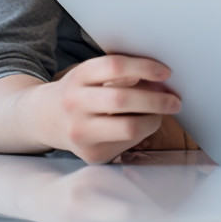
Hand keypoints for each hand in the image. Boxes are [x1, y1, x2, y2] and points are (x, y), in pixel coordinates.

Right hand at [30, 54, 181, 163]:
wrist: (45, 118)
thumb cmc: (80, 91)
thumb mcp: (92, 74)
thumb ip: (119, 73)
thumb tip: (159, 80)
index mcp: (79, 76)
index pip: (115, 67)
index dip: (144, 68)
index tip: (166, 72)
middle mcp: (75, 104)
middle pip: (123, 99)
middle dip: (157, 100)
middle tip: (175, 100)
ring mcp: (80, 132)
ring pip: (128, 127)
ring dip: (154, 119)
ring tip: (162, 113)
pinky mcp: (90, 154)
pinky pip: (127, 144)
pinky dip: (142, 133)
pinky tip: (143, 125)